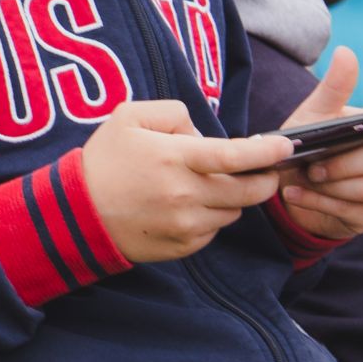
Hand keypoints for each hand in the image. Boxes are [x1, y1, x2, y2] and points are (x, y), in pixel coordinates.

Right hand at [81, 100, 291, 262]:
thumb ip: (174, 114)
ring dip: (231, 198)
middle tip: (262, 170)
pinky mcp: (182, 247)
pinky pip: (213, 232)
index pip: (236, 155)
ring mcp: (185, 225)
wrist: (76, 213)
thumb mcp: (129, 117)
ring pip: (233, 212)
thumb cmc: (103, 161)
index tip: (285, 147)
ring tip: (205, 186)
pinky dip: (210, 218)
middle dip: (263, 179)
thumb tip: (203, 134)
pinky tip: (186, 207)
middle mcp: (185, 195)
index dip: (267, 152)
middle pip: (248, 191)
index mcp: (174, 159)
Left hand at [275, 47, 362, 240]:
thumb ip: (333, 89)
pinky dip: (318, 201)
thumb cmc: (307, 145)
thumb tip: (345, 51)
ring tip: (303, 178)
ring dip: (329, 184)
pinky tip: (296, 194)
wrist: (289, 187)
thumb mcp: (313, 117)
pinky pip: (351, 209)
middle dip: (342, 164)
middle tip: (312, 166)